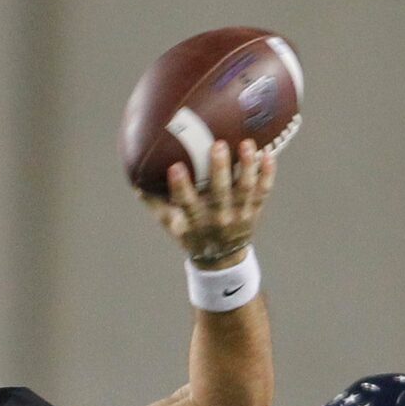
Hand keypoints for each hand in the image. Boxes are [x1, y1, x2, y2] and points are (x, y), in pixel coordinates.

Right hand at [142, 138, 275, 268]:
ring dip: (246, 167)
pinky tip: (269, 155)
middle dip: (219, 170)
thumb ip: (155, 204)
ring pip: (245, 190)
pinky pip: (263, 191)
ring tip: (247, 145)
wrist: (221, 260)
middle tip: (217, 145)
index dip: (180, 187)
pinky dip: (267, 174)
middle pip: (219, 194)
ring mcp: (238, 215)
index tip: (175, 167)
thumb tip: (135, 181)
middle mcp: (217, 219)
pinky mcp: (254, 211)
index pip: (185, 203)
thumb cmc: (192, 234)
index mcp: (194, 221)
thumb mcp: (172, 225)